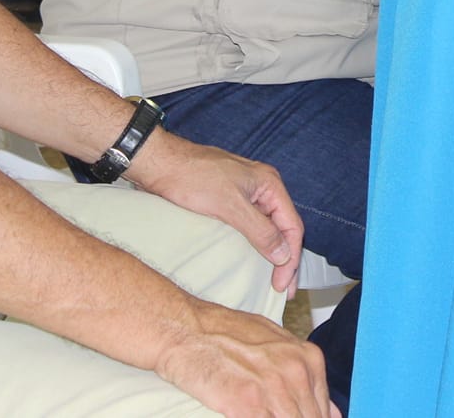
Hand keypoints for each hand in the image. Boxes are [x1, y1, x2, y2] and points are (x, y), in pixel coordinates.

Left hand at [128, 132, 303, 294]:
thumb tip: (283, 254)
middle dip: (286, 259)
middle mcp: (262, 188)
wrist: (161, 163)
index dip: (290, 258)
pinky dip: (256, 245)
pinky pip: (252, 226)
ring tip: (272, 280)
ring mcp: (247, 194)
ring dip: (272, 253)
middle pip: (283, 228)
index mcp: (269, 184)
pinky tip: (253, 261)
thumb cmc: (191, 177)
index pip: (292, 226)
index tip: (282, 285)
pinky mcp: (230, 200)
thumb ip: (260, 230)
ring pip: (269, 228)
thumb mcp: (229, 206)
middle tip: (282, 290)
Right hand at [155, 298, 337, 417]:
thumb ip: (306, 376)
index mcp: (308, 359)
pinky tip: (247, 416)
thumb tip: (331, 412)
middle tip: (273, 413)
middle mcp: (296, 373)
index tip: (296, 417)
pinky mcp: (248, 405)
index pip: (323, 410)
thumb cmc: (225, 333)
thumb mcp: (276, 344)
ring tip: (258, 413)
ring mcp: (273, 390)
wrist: (187, 330)